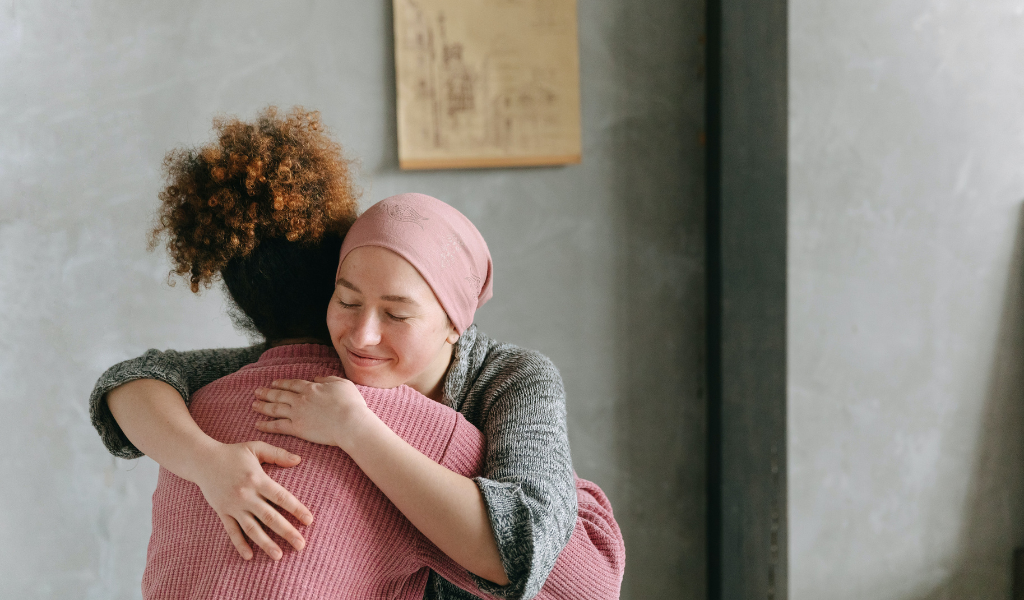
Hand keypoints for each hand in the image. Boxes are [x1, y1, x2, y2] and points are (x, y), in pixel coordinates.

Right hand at [191, 440, 313, 560]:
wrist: (202, 460)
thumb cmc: (232, 453)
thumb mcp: (255, 447)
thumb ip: (278, 454)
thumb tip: (299, 460)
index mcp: (257, 479)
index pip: (281, 497)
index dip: (297, 509)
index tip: (309, 521)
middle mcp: (246, 495)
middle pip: (270, 517)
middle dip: (287, 532)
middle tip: (301, 545)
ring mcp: (234, 506)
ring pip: (252, 528)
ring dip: (266, 543)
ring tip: (279, 556)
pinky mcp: (222, 512)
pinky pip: (232, 531)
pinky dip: (240, 544)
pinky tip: (249, 556)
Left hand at [253, 377, 372, 449]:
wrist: (350, 422)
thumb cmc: (351, 403)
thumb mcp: (342, 384)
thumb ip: (328, 379)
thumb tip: (317, 378)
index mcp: (311, 388)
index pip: (292, 384)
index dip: (282, 383)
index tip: (274, 383)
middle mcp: (300, 399)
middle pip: (279, 394)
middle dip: (267, 392)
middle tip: (257, 391)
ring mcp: (297, 414)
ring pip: (274, 409)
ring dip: (263, 406)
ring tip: (253, 405)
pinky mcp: (297, 429)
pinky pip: (277, 426)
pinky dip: (266, 425)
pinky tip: (258, 424)